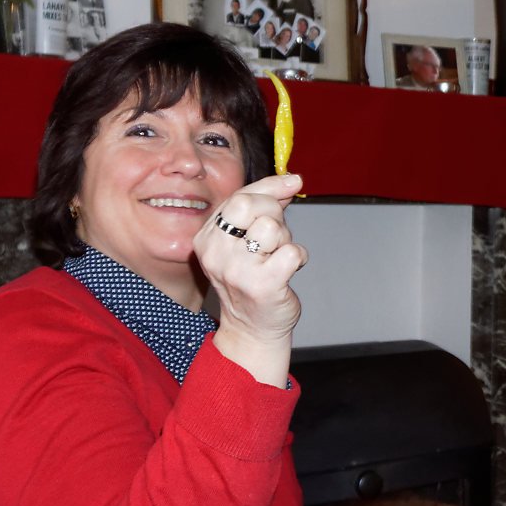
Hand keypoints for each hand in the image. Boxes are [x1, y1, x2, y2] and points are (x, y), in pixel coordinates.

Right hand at [195, 174, 304, 384]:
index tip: (292, 184)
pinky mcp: (261, 285)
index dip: (270, 188)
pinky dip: (298, 257)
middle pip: (250, 205)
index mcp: (207, 238)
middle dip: (275, 213)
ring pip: (272, 228)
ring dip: (286, 239)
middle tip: (277, 236)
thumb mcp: (247, 238)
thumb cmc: (253, 278)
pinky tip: (288, 271)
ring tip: (277, 257)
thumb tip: (292, 178)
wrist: (253, 327)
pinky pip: (292, 251)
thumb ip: (265, 205)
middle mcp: (215, 253)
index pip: (239, 196)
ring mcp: (236, 270)